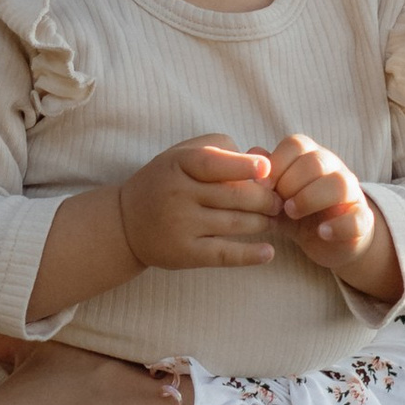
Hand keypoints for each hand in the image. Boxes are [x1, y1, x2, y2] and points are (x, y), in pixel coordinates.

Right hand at [115, 135, 280, 273]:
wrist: (124, 223)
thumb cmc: (164, 182)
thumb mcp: (180, 155)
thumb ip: (217, 150)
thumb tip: (260, 162)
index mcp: (178, 165)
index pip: (213, 163)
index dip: (242, 166)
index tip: (267, 169)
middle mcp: (178, 195)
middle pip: (233, 196)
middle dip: (265, 199)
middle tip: (279, 202)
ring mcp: (181, 225)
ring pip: (235, 223)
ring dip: (262, 223)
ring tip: (273, 220)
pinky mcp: (185, 253)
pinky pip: (224, 254)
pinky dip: (249, 255)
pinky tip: (268, 252)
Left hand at [269, 132, 401, 301]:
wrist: (331, 242)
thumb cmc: (298, 213)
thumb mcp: (276, 195)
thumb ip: (264, 177)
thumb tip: (251, 154)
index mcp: (311, 158)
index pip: (295, 144)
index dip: (276, 163)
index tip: (261, 186)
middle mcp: (334, 170)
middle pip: (315, 161)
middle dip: (290, 182)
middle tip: (277, 203)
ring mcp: (352, 194)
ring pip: (339, 184)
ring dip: (310, 198)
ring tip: (292, 213)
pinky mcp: (362, 221)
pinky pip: (357, 217)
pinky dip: (338, 225)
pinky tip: (322, 233)